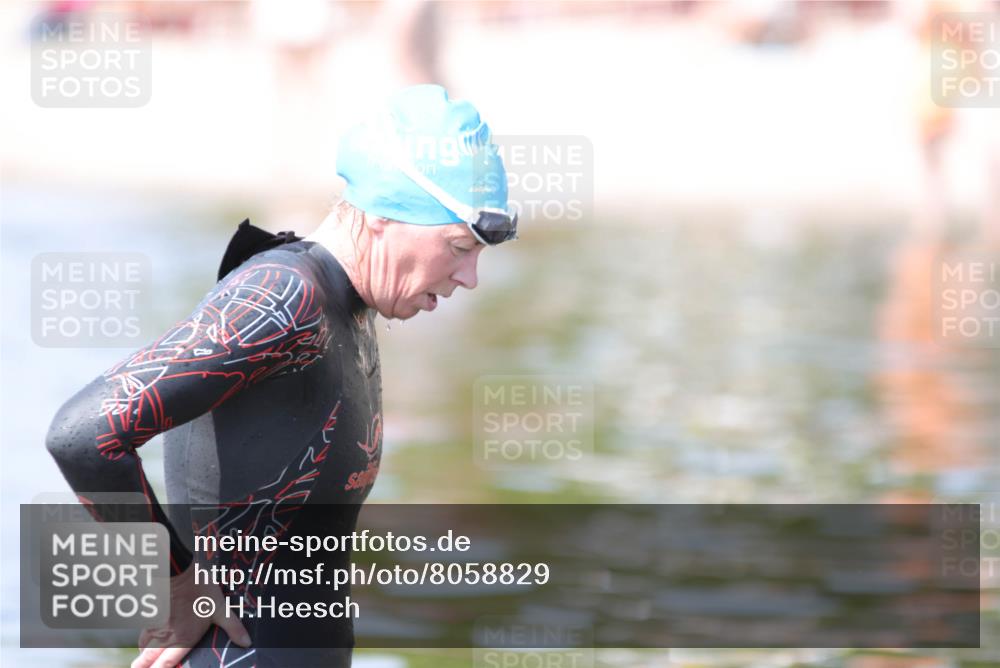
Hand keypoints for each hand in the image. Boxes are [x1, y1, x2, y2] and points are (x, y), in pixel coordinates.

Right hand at [131, 563, 250, 667]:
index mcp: (185, 638)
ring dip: (143, 656)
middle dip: (144, 666)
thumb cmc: (200, 589)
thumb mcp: (221, 607)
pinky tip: (144, 641)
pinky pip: (144, 632)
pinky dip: (143, 640)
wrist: (176, 572)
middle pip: (150, 658)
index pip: (168, 662)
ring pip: (145, 646)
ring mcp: (156, 626)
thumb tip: (247, 642)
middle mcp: (167, 636)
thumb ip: (233, 626)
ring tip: (140, 663)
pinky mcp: (150, 615)